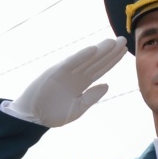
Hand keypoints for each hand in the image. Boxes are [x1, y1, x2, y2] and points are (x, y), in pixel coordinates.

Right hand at [2, 39, 125, 128]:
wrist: (33, 118)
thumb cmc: (53, 114)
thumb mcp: (77, 108)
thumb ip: (91, 97)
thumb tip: (107, 85)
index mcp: (81, 84)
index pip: (100, 69)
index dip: (112, 60)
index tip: (124, 51)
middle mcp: (75, 75)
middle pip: (96, 61)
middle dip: (110, 51)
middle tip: (123, 40)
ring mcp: (66, 73)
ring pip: (86, 59)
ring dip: (99, 50)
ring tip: (113, 41)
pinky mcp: (55, 72)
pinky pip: (71, 63)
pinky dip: (81, 56)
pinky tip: (93, 49)